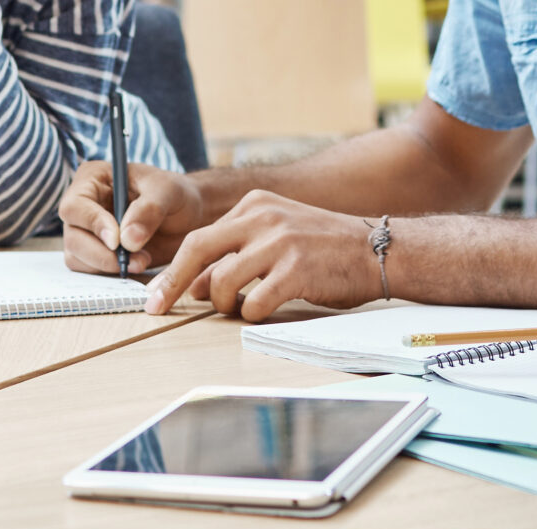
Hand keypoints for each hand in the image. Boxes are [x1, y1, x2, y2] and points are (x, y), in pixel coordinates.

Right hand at [56, 161, 208, 275]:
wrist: (189, 217)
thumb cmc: (176, 195)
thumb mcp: (168, 192)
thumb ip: (149, 210)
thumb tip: (126, 239)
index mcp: (92, 179)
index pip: (75, 206)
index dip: (93, 225)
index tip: (118, 241)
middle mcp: (83, 206)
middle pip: (73, 237)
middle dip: (102, 254)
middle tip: (136, 260)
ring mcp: (86, 232)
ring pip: (78, 258)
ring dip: (109, 267)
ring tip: (143, 260)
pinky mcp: (95, 254)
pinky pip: (91, 271)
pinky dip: (112, 275)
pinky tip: (137, 266)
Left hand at [145, 190, 381, 320]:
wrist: (379, 250)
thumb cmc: (326, 249)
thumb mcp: (278, 235)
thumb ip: (237, 253)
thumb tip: (192, 285)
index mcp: (254, 205)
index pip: (199, 237)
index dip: (174, 269)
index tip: (158, 294)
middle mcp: (263, 218)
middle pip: (197, 250)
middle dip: (171, 283)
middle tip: (157, 308)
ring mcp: (280, 243)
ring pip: (221, 281)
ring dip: (222, 304)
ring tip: (237, 308)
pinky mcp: (296, 271)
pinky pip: (253, 303)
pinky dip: (251, 315)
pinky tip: (263, 312)